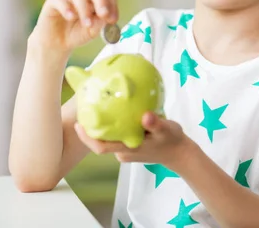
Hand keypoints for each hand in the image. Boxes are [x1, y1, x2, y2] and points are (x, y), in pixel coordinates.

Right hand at [31, 0, 117, 52]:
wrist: (57, 43)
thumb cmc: (77, 34)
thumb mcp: (92, 31)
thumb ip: (100, 23)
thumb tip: (106, 17)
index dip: (112, 6)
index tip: (112, 21)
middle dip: (101, 1)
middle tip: (103, 15)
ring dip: (84, 9)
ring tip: (87, 24)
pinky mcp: (52, 2)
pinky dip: (66, 8)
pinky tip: (71, 17)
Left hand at [74, 112, 193, 171]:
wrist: (179, 153)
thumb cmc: (172, 140)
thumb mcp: (167, 129)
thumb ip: (156, 123)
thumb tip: (145, 116)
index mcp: (128, 148)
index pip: (100, 147)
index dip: (87, 138)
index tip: (78, 125)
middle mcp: (123, 151)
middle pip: (101, 141)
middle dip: (91, 128)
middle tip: (84, 108)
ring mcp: (126, 150)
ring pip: (109, 138)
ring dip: (103, 126)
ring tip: (97, 105)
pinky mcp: (131, 147)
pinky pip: (117, 136)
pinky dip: (114, 126)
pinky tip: (115, 111)